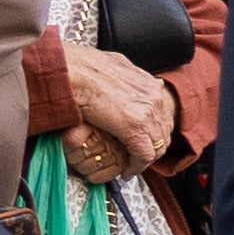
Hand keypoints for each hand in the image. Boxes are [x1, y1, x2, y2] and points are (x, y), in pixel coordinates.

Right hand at [57, 42, 180, 173]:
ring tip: (133, 165)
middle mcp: (152, 96)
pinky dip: (137, 166)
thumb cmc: (79, 67)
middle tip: (139, 157)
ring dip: (145, 157)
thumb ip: (125, 74)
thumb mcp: (110, 64)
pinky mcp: (136, 127)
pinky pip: (144, 154)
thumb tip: (133, 76)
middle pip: (164, 130)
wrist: (69, 71)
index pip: (162, 113)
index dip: (153, 130)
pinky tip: (127, 171)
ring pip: (157, 144)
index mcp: (147, 83)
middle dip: (153, 146)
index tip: (143, 140)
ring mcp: (147, 111)